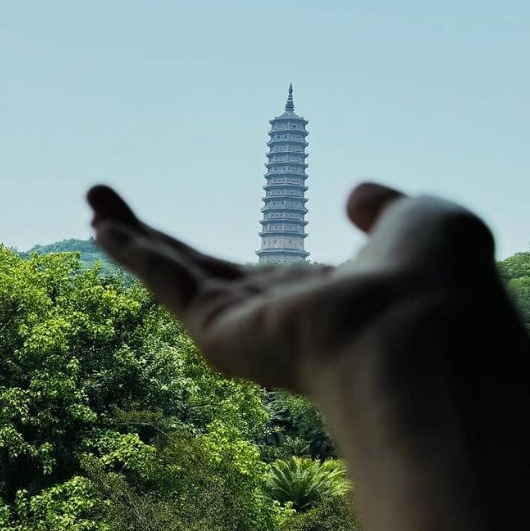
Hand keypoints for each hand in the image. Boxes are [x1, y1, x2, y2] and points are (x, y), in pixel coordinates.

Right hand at [87, 183, 496, 397]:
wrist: (423, 333)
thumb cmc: (435, 283)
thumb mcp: (421, 222)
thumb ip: (388, 209)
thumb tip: (358, 196)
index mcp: (326, 300)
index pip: (267, 278)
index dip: (240, 262)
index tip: (209, 253)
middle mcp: (278, 319)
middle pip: (203, 272)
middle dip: (161, 242)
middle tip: (116, 212)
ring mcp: (246, 330)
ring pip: (176, 273)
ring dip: (133, 236)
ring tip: (94, 203)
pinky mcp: (218, 334)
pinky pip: (167, 281)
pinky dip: (133, 249)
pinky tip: (102, 224)